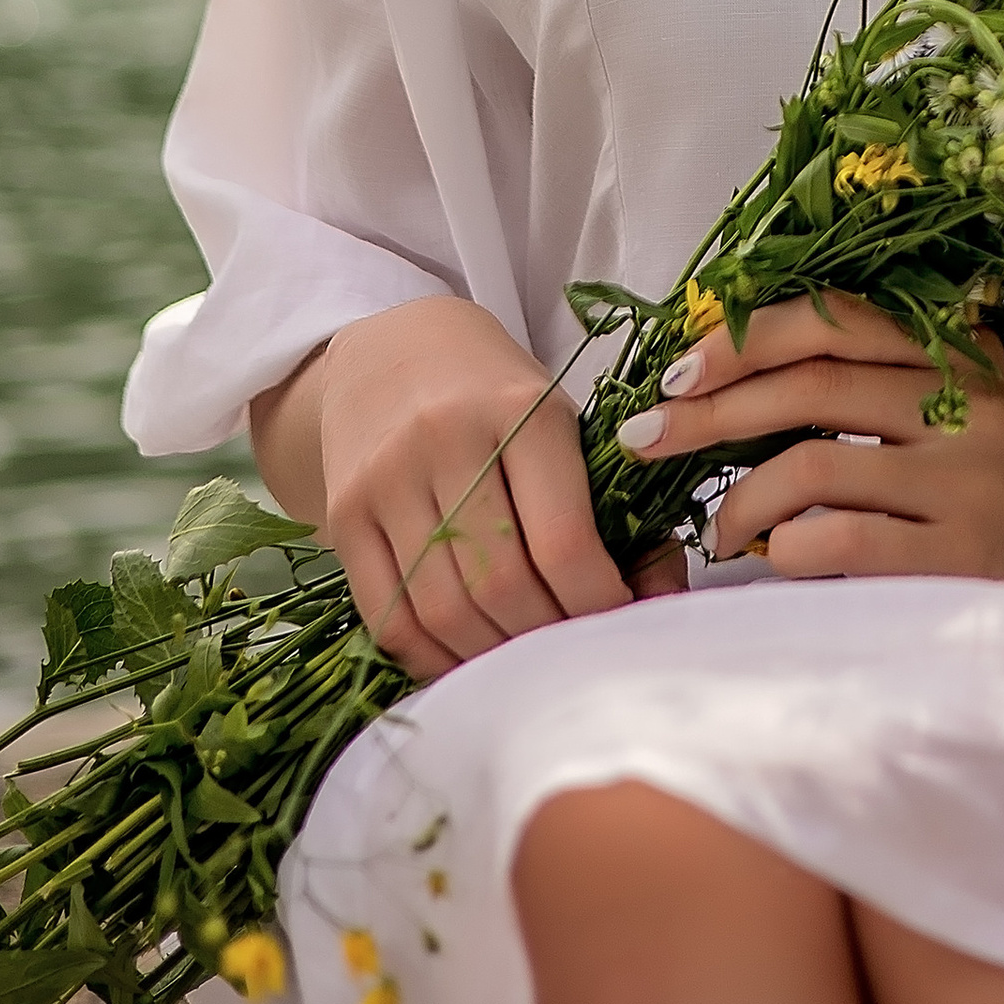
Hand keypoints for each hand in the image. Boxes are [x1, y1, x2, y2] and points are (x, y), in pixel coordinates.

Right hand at [301, 301, 635, 679]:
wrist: (393, 343)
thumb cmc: (497, 391)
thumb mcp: (561, 420)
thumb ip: (610, 502)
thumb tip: (659, 591)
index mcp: (522, 412)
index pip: (563, 540)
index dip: (598, 601)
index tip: (620, 617)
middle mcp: (447, 440)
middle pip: (502, 584)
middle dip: (548, 635)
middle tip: (575, 650)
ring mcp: (387, 479)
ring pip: (444, 610)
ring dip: (493, 656)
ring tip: (527, 659)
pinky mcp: (345, 513)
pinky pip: (388, 616)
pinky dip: (432, 658)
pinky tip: (467, 660)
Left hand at [617, 294, 1003, 582]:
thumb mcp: (963, 406)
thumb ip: (883, 375)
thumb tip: (735, 365)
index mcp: (957, 354)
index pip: (834, 320)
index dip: (745, 336)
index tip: (678, 367)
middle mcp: (962, 408)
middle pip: (809, 387)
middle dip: (709, 413)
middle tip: (645, 438)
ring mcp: (963, 484)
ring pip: (811, 465)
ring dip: (738, 499)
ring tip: (717, 530)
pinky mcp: (958, 559)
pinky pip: (839, 542)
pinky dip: (784, 550)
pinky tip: (774, 561)